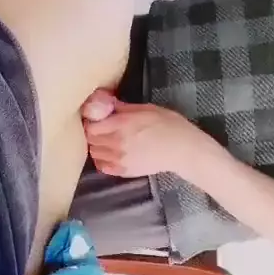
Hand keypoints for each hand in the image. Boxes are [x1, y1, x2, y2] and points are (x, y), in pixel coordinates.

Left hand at [81, 91, 218, 181]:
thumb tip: (106, 103)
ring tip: (105, 141)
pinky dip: (102, 160)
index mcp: (122, 124)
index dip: (91, 122)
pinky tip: (109, 154)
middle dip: (93, 133)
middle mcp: (117, 142)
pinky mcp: (124, 171)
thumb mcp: (146, 109)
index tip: (97, 119)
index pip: (91, 126)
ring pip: (94, 153)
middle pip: (91, 140)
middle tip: (101, 129)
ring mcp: (120, 159)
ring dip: (96, 146)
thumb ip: (123, 108)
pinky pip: (102, 167)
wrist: (182, 150)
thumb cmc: (168, 125)